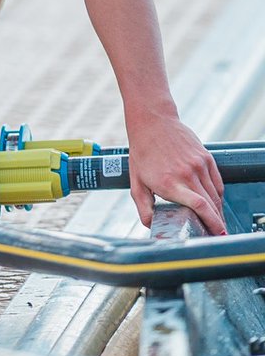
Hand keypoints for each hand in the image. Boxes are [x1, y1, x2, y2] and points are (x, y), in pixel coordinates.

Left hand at [126, 111, 224, 235]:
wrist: (152, 121)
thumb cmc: (142, 151)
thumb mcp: (136, 181)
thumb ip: (143, 207)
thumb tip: (151, 226)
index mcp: (170, 182)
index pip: (200, 206)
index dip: (211, 223)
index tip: (216, 234)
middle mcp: (187, 173)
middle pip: (212, 205)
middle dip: (217, 223)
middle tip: (216, 234)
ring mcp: (199, 164)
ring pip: (216, 195)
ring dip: (218, 211)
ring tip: (216, 222)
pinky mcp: (206, 157)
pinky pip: (218, 182)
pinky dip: (218, 196)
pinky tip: (214, 204)